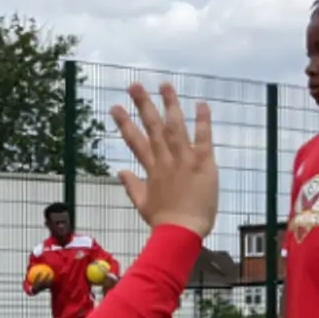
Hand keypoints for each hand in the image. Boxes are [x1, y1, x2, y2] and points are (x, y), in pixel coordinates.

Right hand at [109, 83, 217, 237]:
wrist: (181, 233)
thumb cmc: (163, 221)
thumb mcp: (143, 204)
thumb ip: (132, 186)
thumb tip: (120, 172)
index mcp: (151, 169)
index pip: (135, 141)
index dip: (124, 123)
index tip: (115, 107)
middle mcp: (165, 160)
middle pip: (152, 127)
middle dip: (143, 105)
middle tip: (134, 85)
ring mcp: (183, 160)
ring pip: (175, 127)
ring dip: (170, 104)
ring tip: (165, 85)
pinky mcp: (202, 164)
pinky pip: (203, 138)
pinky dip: (202, 121)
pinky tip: (200, 104)